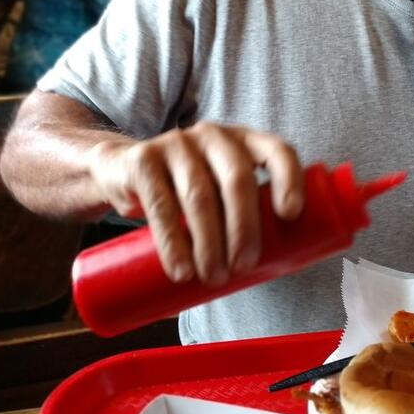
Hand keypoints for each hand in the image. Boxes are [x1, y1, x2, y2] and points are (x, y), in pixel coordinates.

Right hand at [86, 123, 303, 284]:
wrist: (123, 170)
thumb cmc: (188, 191)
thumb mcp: (220, 192)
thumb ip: (245, 215)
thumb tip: (279, 268)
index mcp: (245, 142)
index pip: (276, 150)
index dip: (288, 178)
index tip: (291, 215)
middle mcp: (215, 136)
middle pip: (238, 179)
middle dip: (244, 228)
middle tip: (243, 267)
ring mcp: (178, 143)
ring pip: (200, 195)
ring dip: (209, 243)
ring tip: (213, 277)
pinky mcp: (144, 159)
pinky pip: (161, 204)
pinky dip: (173, 242)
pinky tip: (181, 269)